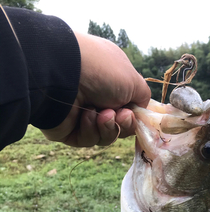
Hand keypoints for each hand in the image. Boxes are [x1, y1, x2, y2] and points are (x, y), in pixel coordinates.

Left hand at [42, 32, 150, 146]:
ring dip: (107, 127)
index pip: (129, 106)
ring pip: (105, 135)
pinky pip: (88, 139)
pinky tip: (85, 115)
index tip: (135, 114)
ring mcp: (81, 113)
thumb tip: (141, 110)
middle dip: (123, 123)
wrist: (63, 75)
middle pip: (119, 125)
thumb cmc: (101, 71)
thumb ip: (143, 97)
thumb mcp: (133, 80)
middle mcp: (96, 96)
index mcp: (111, 81)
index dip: (135, 115)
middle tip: (121, 115)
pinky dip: (90, 129)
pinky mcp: (68, 130)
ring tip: (103, 114)